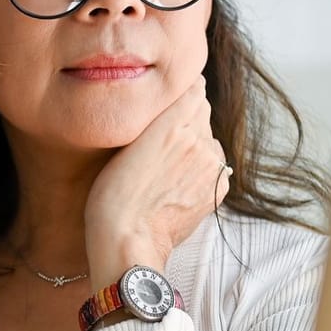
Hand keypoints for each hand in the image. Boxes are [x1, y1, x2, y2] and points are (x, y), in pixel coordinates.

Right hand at [83, 80, 230, 280]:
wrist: (129, 241)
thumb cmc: (113, 195)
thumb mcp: (124, 143)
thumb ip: (158, 115)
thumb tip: (186, 92)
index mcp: (172, 123)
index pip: (193, 89)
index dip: (179, 95)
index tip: (164, 107)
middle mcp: (199, 140)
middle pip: (202, 114)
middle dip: (185, 122)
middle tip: (156, 146)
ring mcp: (212, 165)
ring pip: (208, 140)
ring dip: (194, 145)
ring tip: (165, 168)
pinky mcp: (218, 187)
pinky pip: (215, 165)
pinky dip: (202, 169)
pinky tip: (177, 183)